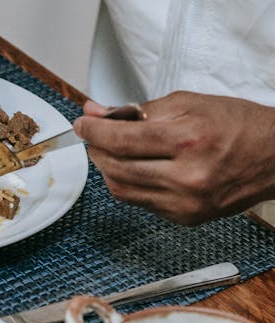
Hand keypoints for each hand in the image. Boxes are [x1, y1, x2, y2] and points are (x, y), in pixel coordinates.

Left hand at [73, 91, 274, 224]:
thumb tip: (98, 112)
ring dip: (107, 169)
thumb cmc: (239, 125)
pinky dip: (129, 184)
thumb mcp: (189, 103)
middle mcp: (186, 178)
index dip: (93, 131)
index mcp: (188, 141)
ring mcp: (185, 204)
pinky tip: (133, 168)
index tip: (82, 123)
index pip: (121, 139)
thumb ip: (140, 110)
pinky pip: (141, 202)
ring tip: (109, 150)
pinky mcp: (186, 218)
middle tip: (92, 135)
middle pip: (116, 168)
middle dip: (96, 149)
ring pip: (122, 190)